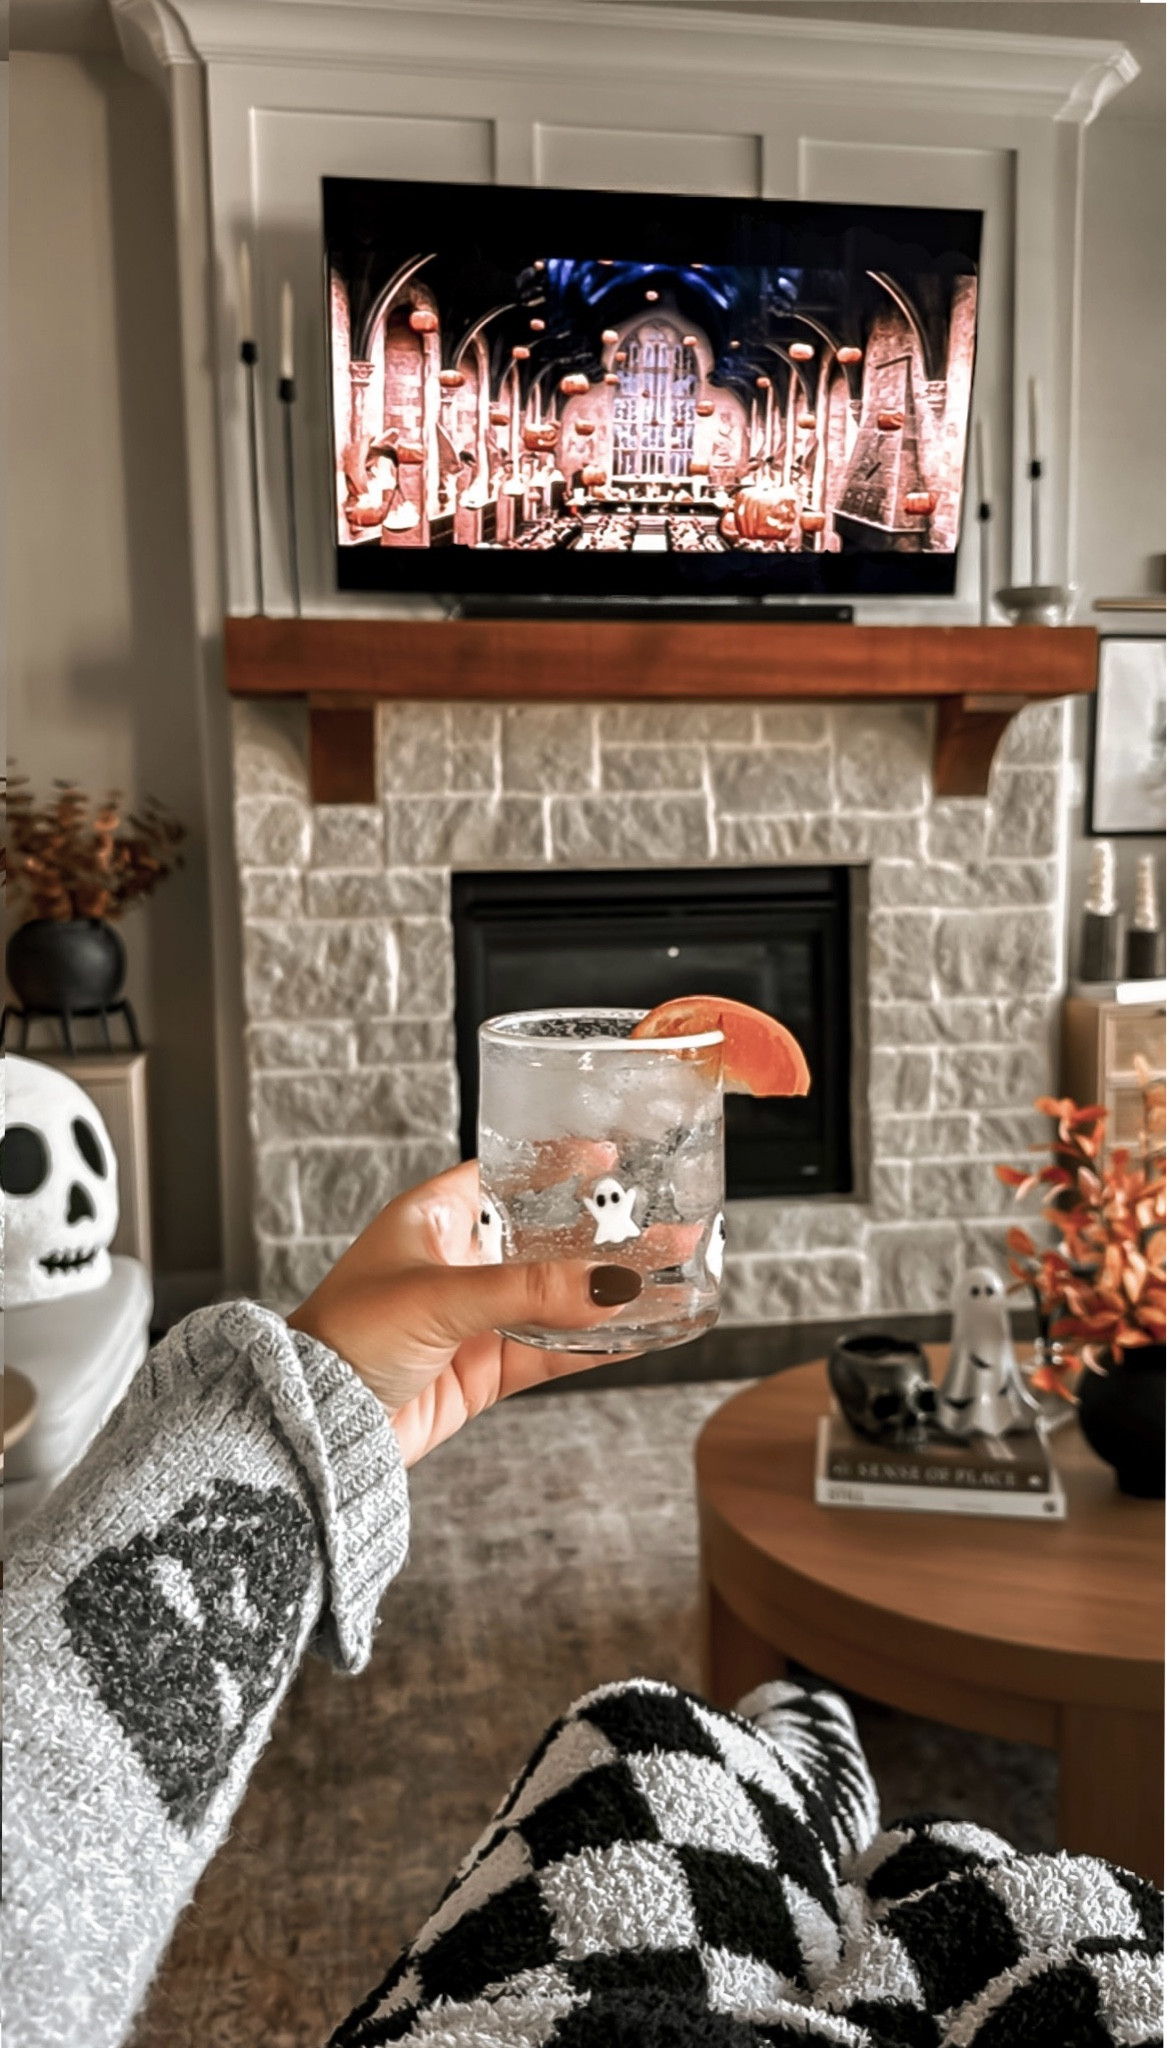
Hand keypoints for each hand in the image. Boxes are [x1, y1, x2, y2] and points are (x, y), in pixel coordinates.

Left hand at [287, 1160, 642, 1466]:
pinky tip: (644, 1331)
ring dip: (612, 1288)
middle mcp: (457, 1263)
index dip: (555, 1163)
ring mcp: (474, 1318)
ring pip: (560, 1297)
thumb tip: (611, 1286)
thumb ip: (529, 1291)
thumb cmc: (345, 1338)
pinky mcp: (485, 1369)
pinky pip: (556, 1350)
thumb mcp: (440, 1296)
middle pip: (546, 1237)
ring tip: (675, 1273)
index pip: (505, 1175)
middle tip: (664, 1219)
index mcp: (432, 1220)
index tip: (608, 1153)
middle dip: (605, 1232)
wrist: (318, 1426)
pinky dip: (600, 1344)